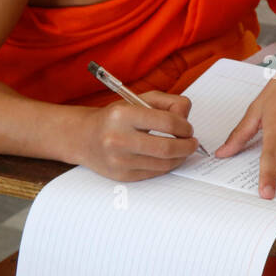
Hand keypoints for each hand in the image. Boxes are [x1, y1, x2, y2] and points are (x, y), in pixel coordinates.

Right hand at [79, 91, 199, 180]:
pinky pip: (155, 173)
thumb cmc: (115, 118)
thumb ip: (167, 102)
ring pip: (164, 164)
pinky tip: (168, 157)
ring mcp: (119, 160)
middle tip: (192, 142)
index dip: (185, 126)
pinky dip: (168, 165)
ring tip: (182, 149)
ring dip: (181, 157)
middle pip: (167, 147)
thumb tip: (186, 116)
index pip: (168, 122)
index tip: (188, 128)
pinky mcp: (122, 176)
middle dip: (187, 146)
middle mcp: (118, 139)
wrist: (83, 137)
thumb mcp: (137, 100)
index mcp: (122, 116)